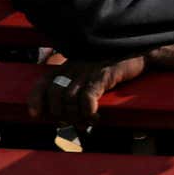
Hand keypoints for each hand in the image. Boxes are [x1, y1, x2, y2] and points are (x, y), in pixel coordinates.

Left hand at [27, 56, 146, 125]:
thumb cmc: (115, 65)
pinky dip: (88, 111)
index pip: (43, 82)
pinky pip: (87, 97)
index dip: (36, 99)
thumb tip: (68, 114)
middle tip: (72, 123)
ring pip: (69, 99)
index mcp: (68, 66)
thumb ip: (77, 87)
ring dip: (76, 116)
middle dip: (60, 114)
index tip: (35, 114)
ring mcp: (88, 71)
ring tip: (87, 122)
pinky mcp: (103, 75)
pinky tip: (95, 116)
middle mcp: (74, 67)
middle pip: (54, 95)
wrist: (138, 51)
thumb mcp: (90, 72)